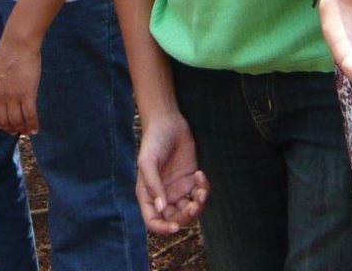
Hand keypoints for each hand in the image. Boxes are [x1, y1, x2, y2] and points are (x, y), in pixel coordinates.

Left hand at [0, 37, 41, 135]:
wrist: (19, 44)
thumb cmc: (9, 52)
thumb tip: (0, 97)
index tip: (2, 125)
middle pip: (2, 120)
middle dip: (9, 128)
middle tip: (16, 131)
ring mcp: (12, 96)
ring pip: (16, 120)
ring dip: (22, 128)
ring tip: (26, 131)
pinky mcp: (27, 93)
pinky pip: (29, 114)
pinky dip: (33, 124)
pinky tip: (36, 129)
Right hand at [137, 113, 209, 234]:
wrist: (168, 121)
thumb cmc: (153, 141)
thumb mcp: (148, 162)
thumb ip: (153, 185)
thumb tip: (161, 208)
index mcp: (148, 196)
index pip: (154, 222)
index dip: (163, 228)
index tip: (176, 226)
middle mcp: (163, 196)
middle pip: (175, 218)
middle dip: (186, 217)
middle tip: (193, 205)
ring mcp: (178, 188)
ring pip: (190, 209)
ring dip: (198, 205)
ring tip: (201, 191)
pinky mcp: (191, 179)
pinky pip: (199, 193)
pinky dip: (203, 189)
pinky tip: (200, 174)